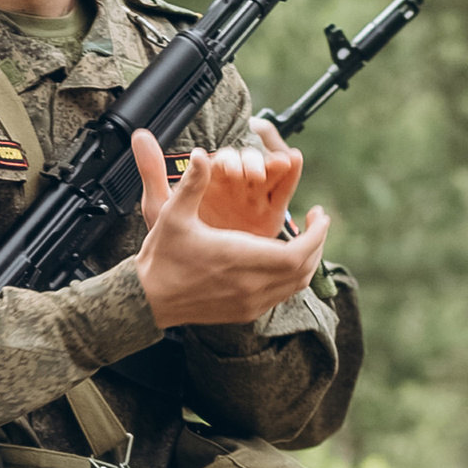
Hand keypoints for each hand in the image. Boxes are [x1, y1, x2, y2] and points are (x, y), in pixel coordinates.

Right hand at [132, 131, 327, 329]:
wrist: (148, 299)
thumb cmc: (161, 256)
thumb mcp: (172, 214)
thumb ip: (192, 183)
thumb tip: (200, 154)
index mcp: (237, 258)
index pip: (297, 253)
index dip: (317, 234)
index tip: (320, 215)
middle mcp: (249, 285)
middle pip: (305, 268)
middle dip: (318, 243)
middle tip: (318, 222)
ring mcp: (249, 303)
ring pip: (297, 284)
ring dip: (308, 260)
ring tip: (306, 238)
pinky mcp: (245, 313)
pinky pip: (282, 295)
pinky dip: (292, 277)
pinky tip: (283, 259)